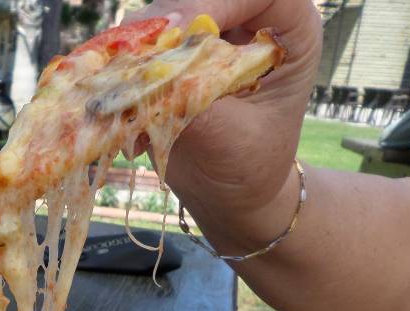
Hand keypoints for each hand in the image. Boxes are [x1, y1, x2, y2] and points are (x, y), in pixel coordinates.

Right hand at [126, 0, 323, 251]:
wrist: (230, 193)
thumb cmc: (251, 167)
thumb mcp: (235, 141)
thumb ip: (200, 107)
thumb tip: (157, 79)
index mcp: (287, 30)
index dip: (213, 3)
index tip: (180, 30)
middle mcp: (244, 20)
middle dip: (162, 26)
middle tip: (135, 59)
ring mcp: (204, 34)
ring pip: (158, 18)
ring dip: (134, 52)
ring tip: (123, 92)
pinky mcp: (170, 54)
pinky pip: (137, 47)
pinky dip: (122, 72)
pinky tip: (121, 107)